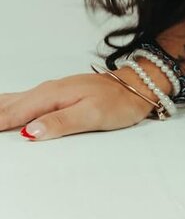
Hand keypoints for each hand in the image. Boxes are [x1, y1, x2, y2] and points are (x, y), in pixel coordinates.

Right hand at [0, 68, 164, 141]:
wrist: (137, 86)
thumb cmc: (118, 102)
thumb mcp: (92, 115)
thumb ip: (60, 123)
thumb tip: (29, 133)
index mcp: (50, 96)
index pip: (10, 114)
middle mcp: (45, 91)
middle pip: (5, 107)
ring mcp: (49, 92)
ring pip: (10, 102)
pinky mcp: (54, 96)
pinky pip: (21, 101)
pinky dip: (4, 106)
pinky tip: (0, 108)